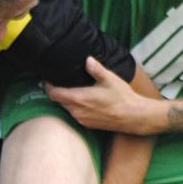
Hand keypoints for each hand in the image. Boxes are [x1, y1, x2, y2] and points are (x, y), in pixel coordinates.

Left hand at [45, 56, 166, 134]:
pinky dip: (75, 107)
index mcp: (79, 98)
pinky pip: (75, 114)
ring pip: (66, 108)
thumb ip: (96, 69)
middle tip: (61, 81)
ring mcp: (81, 119)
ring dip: (67, 100)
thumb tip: (87, 59)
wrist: (134, 117)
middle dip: (58, 92)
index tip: (49, 79)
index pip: (53, 94)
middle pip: (58, 101)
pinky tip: (84, 101)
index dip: (48, 86)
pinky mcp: (87, 125)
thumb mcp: (109, 79)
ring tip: (73, 89)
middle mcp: (77, 111)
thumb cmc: (122, 97)